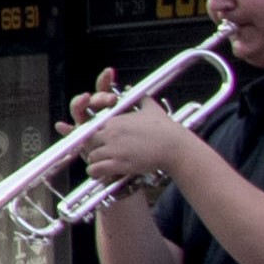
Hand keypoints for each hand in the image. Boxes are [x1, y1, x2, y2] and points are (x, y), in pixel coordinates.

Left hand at [74, 101, 199, 189]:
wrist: (175, 146)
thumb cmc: (165, 128)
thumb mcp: (151, 108)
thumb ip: (139, 98)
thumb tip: (131, 90)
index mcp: (114, 120)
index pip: (91, 128)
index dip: (94, 136)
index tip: (98, 141)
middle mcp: (110, 133)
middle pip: (88, 142)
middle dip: (91, 148)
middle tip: (99, 154)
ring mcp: (113, 149)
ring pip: (90, 156)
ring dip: (94, 161)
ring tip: (101, 164)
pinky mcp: (119, 163)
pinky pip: (95, 169)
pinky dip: (95, 172)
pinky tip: (100, 173)